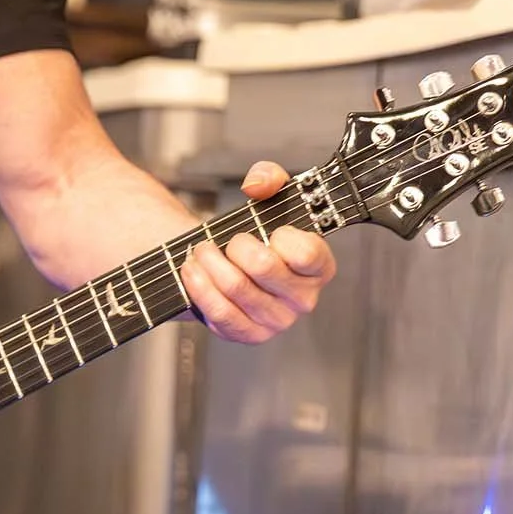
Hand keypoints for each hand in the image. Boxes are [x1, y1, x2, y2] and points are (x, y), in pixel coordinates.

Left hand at [182, 161, 337, 343]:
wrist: (232, 266)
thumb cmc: (257, 235)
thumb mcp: (268, 201)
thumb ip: (269, 179)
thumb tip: (258, 184)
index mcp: (320, 267)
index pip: (306, 253)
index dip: (281, 237)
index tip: (269, 231)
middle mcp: (304, 298)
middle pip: (264, 267)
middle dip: (236, 246)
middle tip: (227, 240)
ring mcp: (277, 320)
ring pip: (236, 288)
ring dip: (210, 263)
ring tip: (201, 250)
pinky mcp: (249, 334)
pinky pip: (220, 312)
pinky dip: (200, 287)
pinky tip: (192, 271)